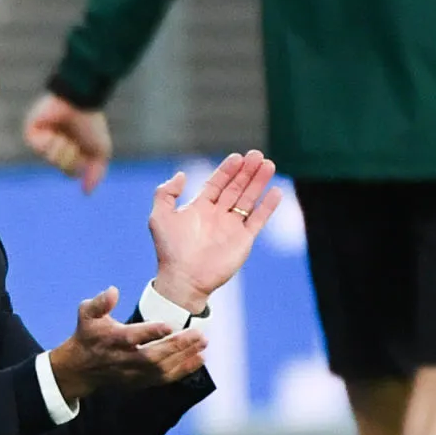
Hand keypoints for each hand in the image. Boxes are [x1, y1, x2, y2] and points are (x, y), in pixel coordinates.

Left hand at [23, 92, 114, 193]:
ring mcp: (43, 138)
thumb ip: (96, 173)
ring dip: (62, 148)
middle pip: (61, 166)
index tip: (83, 149)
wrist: (80, 102)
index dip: (78, 164)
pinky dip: (50, 141)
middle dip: (71, 155)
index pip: (71, 171)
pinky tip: (54, 131)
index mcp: (70, 151)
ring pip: (51, 158)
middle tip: (74, 141)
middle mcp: (55, 146)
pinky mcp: (32, 131)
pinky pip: (39, 148)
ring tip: (64, 134)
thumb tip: (86, 192)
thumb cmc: (91, 123)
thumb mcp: (100, 151)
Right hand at [47, 287, 206, 402]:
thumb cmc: (87, 336)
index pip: (131, 338)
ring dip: (184, 358)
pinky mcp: (140, 382)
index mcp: (110, 340)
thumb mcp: (87, 314)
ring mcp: (132, 374)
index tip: (168, 325)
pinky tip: (199, 359)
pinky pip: (164, 379)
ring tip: (203, 343)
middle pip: (152, 356)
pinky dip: (183, 370)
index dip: (150, 332)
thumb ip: (100, 302)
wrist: (80, 370)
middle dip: (177, 346)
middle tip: (198, 333)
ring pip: (161, 370)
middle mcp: (123, 360)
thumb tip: (114, 290)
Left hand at [148, 151, 283, 309]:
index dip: (227, 170)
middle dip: (247, 171)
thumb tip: (181, 175)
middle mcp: (217, 215)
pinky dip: (267, 206)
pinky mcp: (244, 240)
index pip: (217, 183)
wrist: (184, 279)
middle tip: (257, 155)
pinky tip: (276, 191)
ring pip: (249, 199)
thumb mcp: (160, 217)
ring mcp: (232, 227)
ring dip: (259, 182)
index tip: (237, 156)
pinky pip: (258, 220)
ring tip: (269, 165)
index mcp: (199, 209)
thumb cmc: (170, 250)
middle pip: (236, 188)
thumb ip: (166, 193)